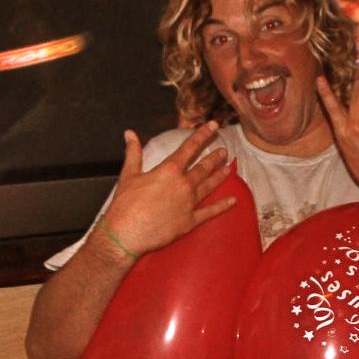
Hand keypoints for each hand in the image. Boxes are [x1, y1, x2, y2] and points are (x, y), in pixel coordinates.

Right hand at [100, 122, 236, 257]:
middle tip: (224, 151)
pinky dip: (223, 206)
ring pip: (209, 186)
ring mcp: (190, 203)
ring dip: (220, 176)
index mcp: (169, 171)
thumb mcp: (128, 174)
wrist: (127, 233)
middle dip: (214, 157)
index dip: (202, 135)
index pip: (189, 148)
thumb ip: (133, 152)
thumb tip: (129, 134)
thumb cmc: (125, 204)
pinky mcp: (191, 221)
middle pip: (203, 167)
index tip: (213, 125)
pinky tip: (233, 201)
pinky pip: (211, 212)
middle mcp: (184, 184)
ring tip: (229, 168)